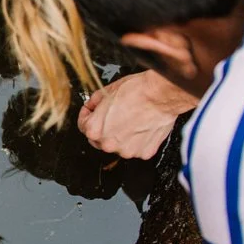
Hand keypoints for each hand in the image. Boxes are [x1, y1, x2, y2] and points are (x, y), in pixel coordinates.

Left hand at [76, 71, 197, 158]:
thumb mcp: (107, 91)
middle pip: (100, 139)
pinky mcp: (143, 153)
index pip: (83, 126)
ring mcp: (127, 150)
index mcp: (95, 130)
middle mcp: (108, 144)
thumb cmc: (137, 91)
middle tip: (115, 115)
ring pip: (119, 145)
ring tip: (132, 119)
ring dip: (122, 136)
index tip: (92, 112)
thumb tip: (92, 106)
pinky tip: (142, 126)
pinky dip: (138, 140)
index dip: (87, 115)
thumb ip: (95, 102)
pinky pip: (137, 147)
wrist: (160, 95)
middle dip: (104, 128)